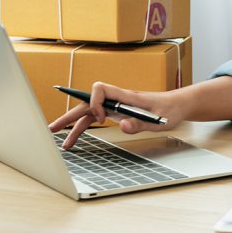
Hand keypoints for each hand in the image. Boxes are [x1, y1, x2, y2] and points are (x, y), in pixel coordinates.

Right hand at [48, 82, 182, 148]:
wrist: (178, 105)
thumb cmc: (170, 110)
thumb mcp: (159, 120)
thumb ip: (140, 124)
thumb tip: (122, 126)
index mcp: (126, 96)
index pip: (101, 89)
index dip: (95, 102)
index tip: (102, 118)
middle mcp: (117, 99)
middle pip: (87, 102)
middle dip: (70, 115)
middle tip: (53, 128)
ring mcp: (115, 106)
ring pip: (89, 113)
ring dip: (74, 126)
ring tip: (63, 143)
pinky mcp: (117, 113)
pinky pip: (96, 118)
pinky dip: (84, 128)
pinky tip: (76, 138)